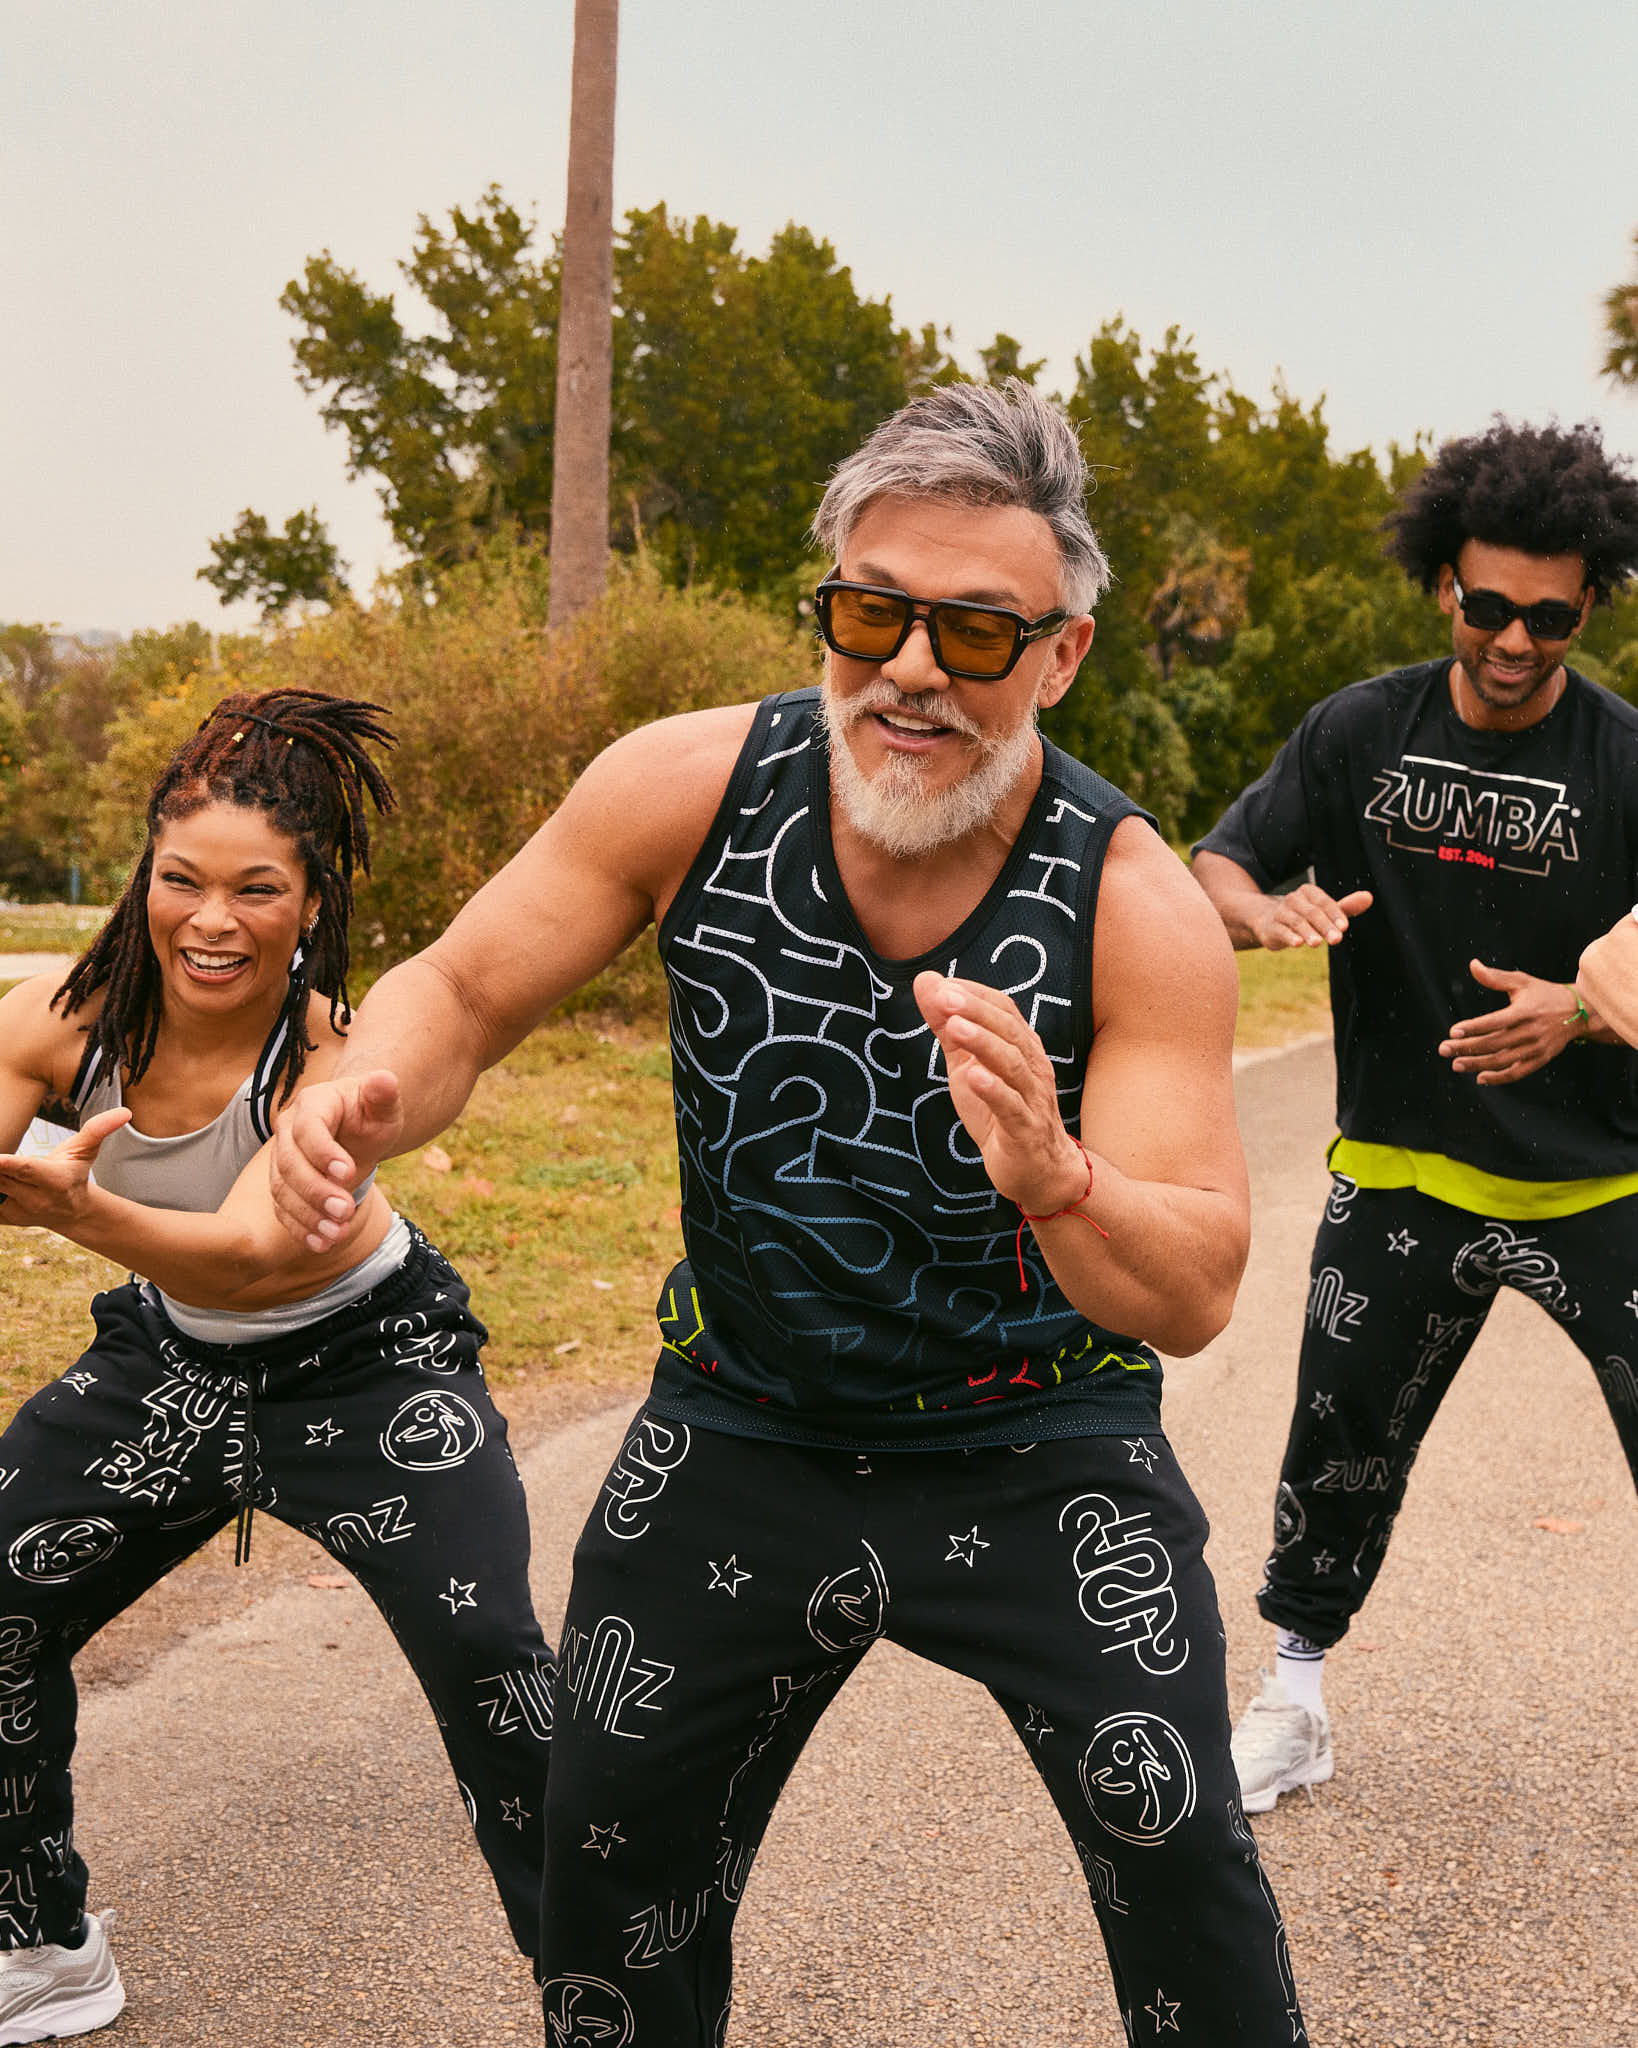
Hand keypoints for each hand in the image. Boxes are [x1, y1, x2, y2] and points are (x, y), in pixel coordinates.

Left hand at [0, 1108, 131, 1229]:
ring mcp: (18, 1211)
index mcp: (55, 1180)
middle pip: (1, 1177)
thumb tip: (125, 1111)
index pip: (26, 1170)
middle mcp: (35, 1199)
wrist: (71, 1212)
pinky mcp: (4, 1217)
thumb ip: (99, 1129)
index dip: (7, 1164)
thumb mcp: (86, 1151)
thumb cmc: (75, 1173)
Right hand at [270, 1071, 403, 1248]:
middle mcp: (288, 1130)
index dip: (323, 1152)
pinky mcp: (284, 1185)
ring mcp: (282, 1158)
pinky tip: (321, 1244)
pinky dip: (300, 1229)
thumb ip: (383, 1094)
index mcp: (313, 1104)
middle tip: (344, 1211)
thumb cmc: (371, 1113)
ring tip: (336, 1234)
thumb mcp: (383, 1104)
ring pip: (282, 1190)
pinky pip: (283, 1209)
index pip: (308, 1128)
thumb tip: (386, 1079)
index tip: (348, 1173)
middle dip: (315, 1191)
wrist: (356, 1128)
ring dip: (308, 1215)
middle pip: (289, 1164)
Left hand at [912, 972, 1087, 1214]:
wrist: (1037, 1171)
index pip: (1003, 1010)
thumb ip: (948, 1027)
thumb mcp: (967, 1066)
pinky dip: (994, 1090)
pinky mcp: (1026, 1131)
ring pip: (1012, 1064)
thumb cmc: (1000, 1112)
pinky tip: (974, 1077)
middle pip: (1009, 1031)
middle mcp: (1032, 1067)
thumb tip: (925, 982)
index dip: (975, 995)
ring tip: (955, 1027)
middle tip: (944, 998)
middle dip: (976, 1011)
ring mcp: (1032, 1099)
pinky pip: (1012, 1107)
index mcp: (1021, 1047)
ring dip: (983, 1043)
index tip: (942, 985)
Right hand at [1250, 884, 1372, 950]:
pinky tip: (1297, 944)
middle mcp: (1293, 899)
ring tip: (1317, 943)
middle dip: (1325, 926)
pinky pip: (1281, 931)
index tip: (1344, 927)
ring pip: (1297, 922)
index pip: (1324, 903)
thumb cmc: (1304, 916)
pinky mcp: (1271, 927)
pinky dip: (1289, 937)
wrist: (1269, 922)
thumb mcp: (1325, 911)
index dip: (1335, 914)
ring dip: (1308, 932)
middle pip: (1312, 912)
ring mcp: (1280, 912)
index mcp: (1308, 892)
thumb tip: (1369, 898)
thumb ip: (1346, 907)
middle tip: (1337, 939)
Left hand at [1439, 960, 1583, 1084]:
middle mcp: (1530, 1032)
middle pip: (1494, 1044)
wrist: (1579, 1012)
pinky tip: (1480, 1077)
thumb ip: (1495, 977)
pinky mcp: (1540, 1059)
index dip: (1473, 1027)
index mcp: (1524, 1012)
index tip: (1453, 1031)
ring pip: (1502, 1060)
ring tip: (1456, 1064)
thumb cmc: (1545, 994)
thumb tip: (1472, 964)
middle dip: (1466, 1048)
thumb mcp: (1522, 982)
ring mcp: (1536, 1048)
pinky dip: (1499, 1078)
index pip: (1494, 1022)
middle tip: (1443, 1049)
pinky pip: (1517, 1073)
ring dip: (1477, 1064)